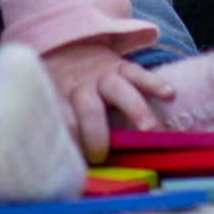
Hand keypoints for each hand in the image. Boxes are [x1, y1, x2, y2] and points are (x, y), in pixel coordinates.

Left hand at [38, 41, 170, 164]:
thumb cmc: (58, 87)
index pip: (60, 118)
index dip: (65, 139)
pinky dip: (154, 83)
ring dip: (135, 110)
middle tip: (100, 156)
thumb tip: (55, 163)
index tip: (70, 162)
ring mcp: (102, 75)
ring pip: (119, 90)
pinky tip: (169, 94)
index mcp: (57, 96)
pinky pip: (138, 73)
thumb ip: (51, 123)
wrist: (68, 50)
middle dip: (96, 132)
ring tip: (149, 129)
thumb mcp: (44, 100)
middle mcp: (80, 85)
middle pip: (88, 108)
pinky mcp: (121, 66)